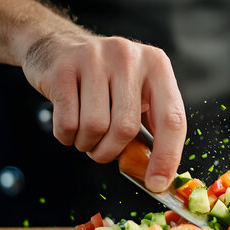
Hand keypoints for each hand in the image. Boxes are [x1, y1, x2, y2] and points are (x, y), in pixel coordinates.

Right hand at [21, 34, 186, 191]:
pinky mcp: (63, 68)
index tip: (157, 183)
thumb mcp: (135, 94)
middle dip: (111, 151)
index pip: (172, 119)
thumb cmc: (104, 81)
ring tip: (85, 134)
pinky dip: (67, 136)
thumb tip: (157, 178)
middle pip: (126, 128)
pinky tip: (69, 126)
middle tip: (102, 151)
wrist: (57, 46)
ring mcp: (94, 58)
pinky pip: (67, 122)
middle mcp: (128, 57)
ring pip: (95, 127)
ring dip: (87, 145)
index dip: (167, 157)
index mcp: (156, 65)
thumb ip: (149, 129)